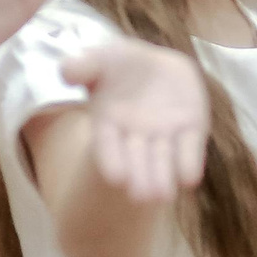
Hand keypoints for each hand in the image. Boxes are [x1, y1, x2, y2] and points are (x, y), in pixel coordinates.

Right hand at [60, 39, 207, 203]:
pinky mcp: (190, 127)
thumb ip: (84, 66)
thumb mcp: (100, 60)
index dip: (111, 160)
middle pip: (136, 159)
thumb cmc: (120, 65)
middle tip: (143, 197)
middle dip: (140, 177)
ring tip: (163, 196)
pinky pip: (190, 146)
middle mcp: (136, 134)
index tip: (115, 178)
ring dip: (163, 177)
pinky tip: (189, 179)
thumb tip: (66, 71)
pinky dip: (189, 161)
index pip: (107, 145)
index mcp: (108, 122)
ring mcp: (164, 133)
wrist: (155, 63)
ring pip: (163, 158)